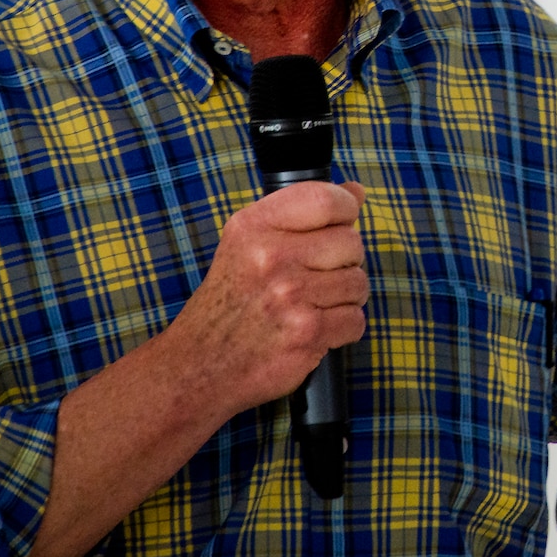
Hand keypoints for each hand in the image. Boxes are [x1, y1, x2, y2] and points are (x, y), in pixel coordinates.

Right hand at [168, 181, 368, 416]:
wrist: (198, 365)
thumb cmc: (230, 302)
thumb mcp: (248, 244)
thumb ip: (302, 214)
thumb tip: (356, 191)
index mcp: (254, 227)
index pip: (325, 198)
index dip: (346, 208)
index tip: (341, 222)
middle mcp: (270, 257)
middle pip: (351, 242)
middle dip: (344, 261)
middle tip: (316, 277)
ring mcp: (289, 296)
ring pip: (358, 282)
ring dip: (344, 297)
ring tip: (313, 304)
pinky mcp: (306, 333)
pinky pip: (356, 320)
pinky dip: (343, 328)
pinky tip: (315, 328)